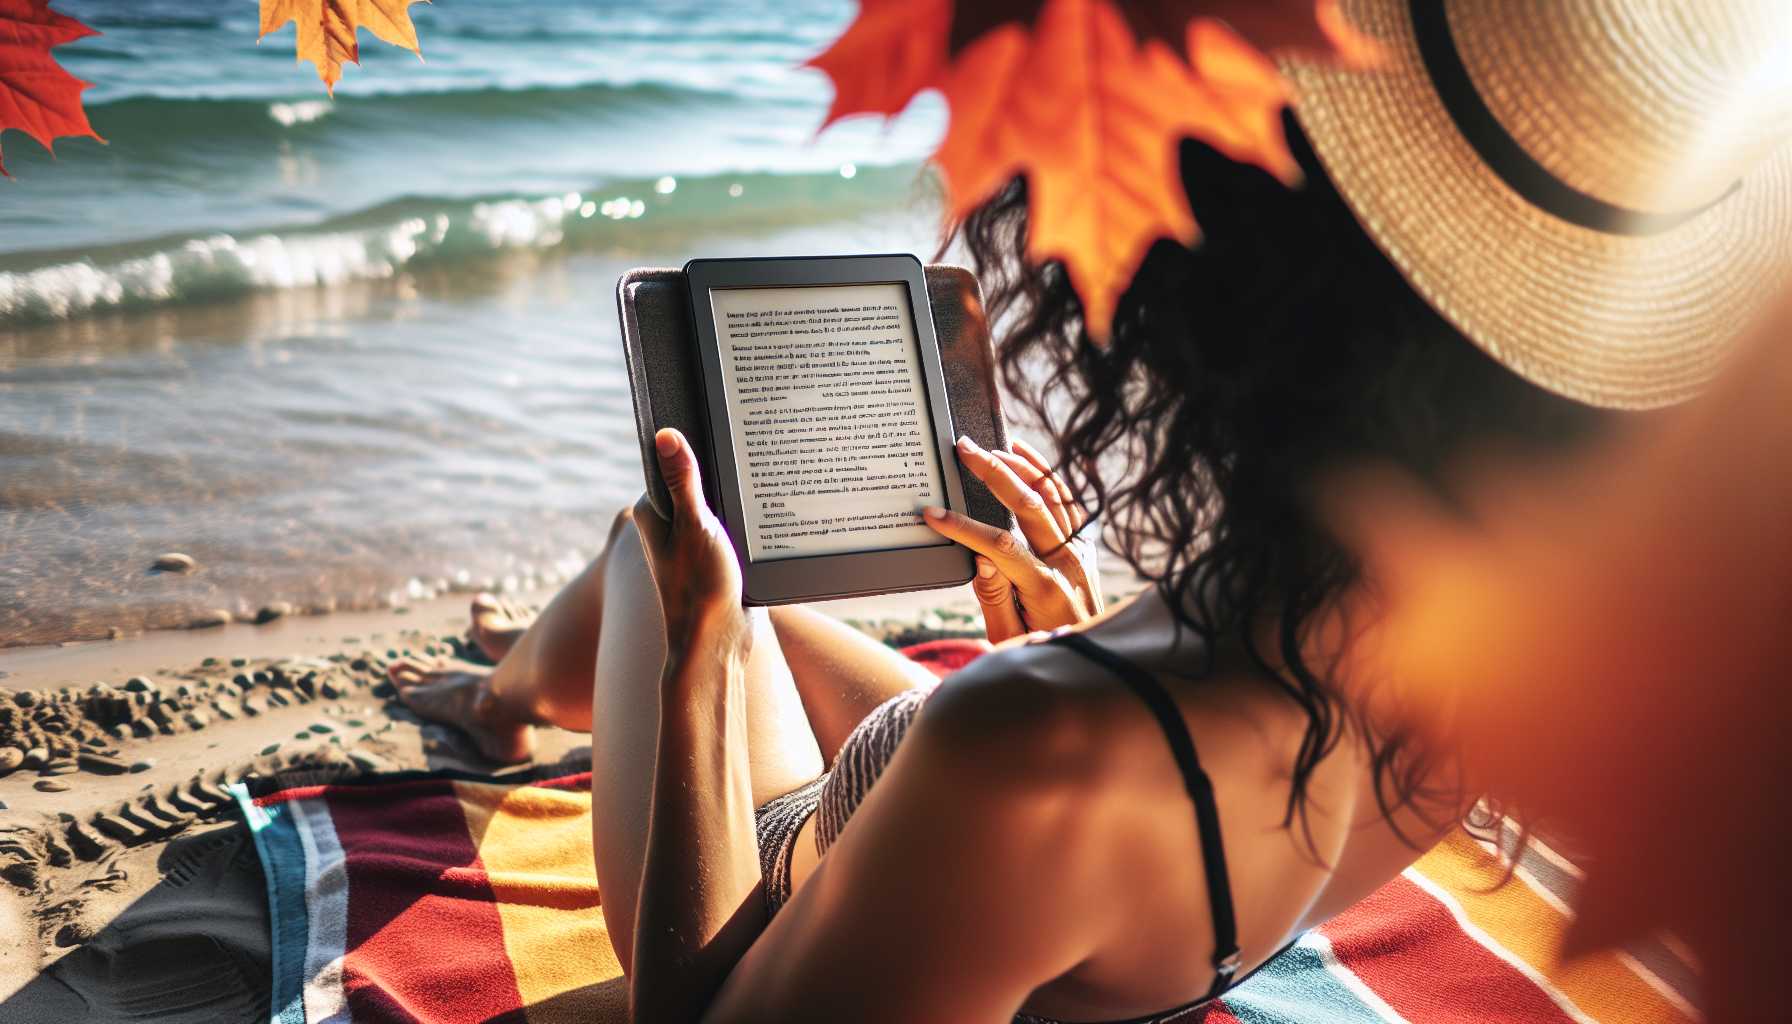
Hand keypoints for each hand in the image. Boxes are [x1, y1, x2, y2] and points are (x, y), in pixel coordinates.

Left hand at [632, 428, 750, 653]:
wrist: (720, 641)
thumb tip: (665, 435)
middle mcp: (668, 525)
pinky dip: (745, 519)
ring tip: (759, 485)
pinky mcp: (715, 555)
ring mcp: (692, 541)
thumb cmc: (699, 587)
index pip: (672, 463)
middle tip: (749, 457)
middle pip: (698, 482)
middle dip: (720, 474)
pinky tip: (765, 513)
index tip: (720, 431)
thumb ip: (681, 481)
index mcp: (652, 513)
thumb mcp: (694, 525)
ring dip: (736, 498)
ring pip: (718, 504)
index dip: (695, 446)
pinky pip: (731, 524)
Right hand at [922, 436, 1101, 641]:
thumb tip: (980, 556)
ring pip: (1053, 494)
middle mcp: (1067, 562)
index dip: (964, 527)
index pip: (1000, 546)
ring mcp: (1080, 549)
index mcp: (1045, 588)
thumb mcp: (1009, 636)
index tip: (933, 513)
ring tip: (991, 446)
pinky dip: (1046, 473)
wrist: (1091, 657)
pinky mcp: (1085, 544)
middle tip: (965, 449)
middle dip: (994, 472)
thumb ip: (994, 596)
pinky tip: (1024, 454)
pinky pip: (1068, 499)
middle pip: (1029, 505)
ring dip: (1021, 465)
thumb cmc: (1040, 647)